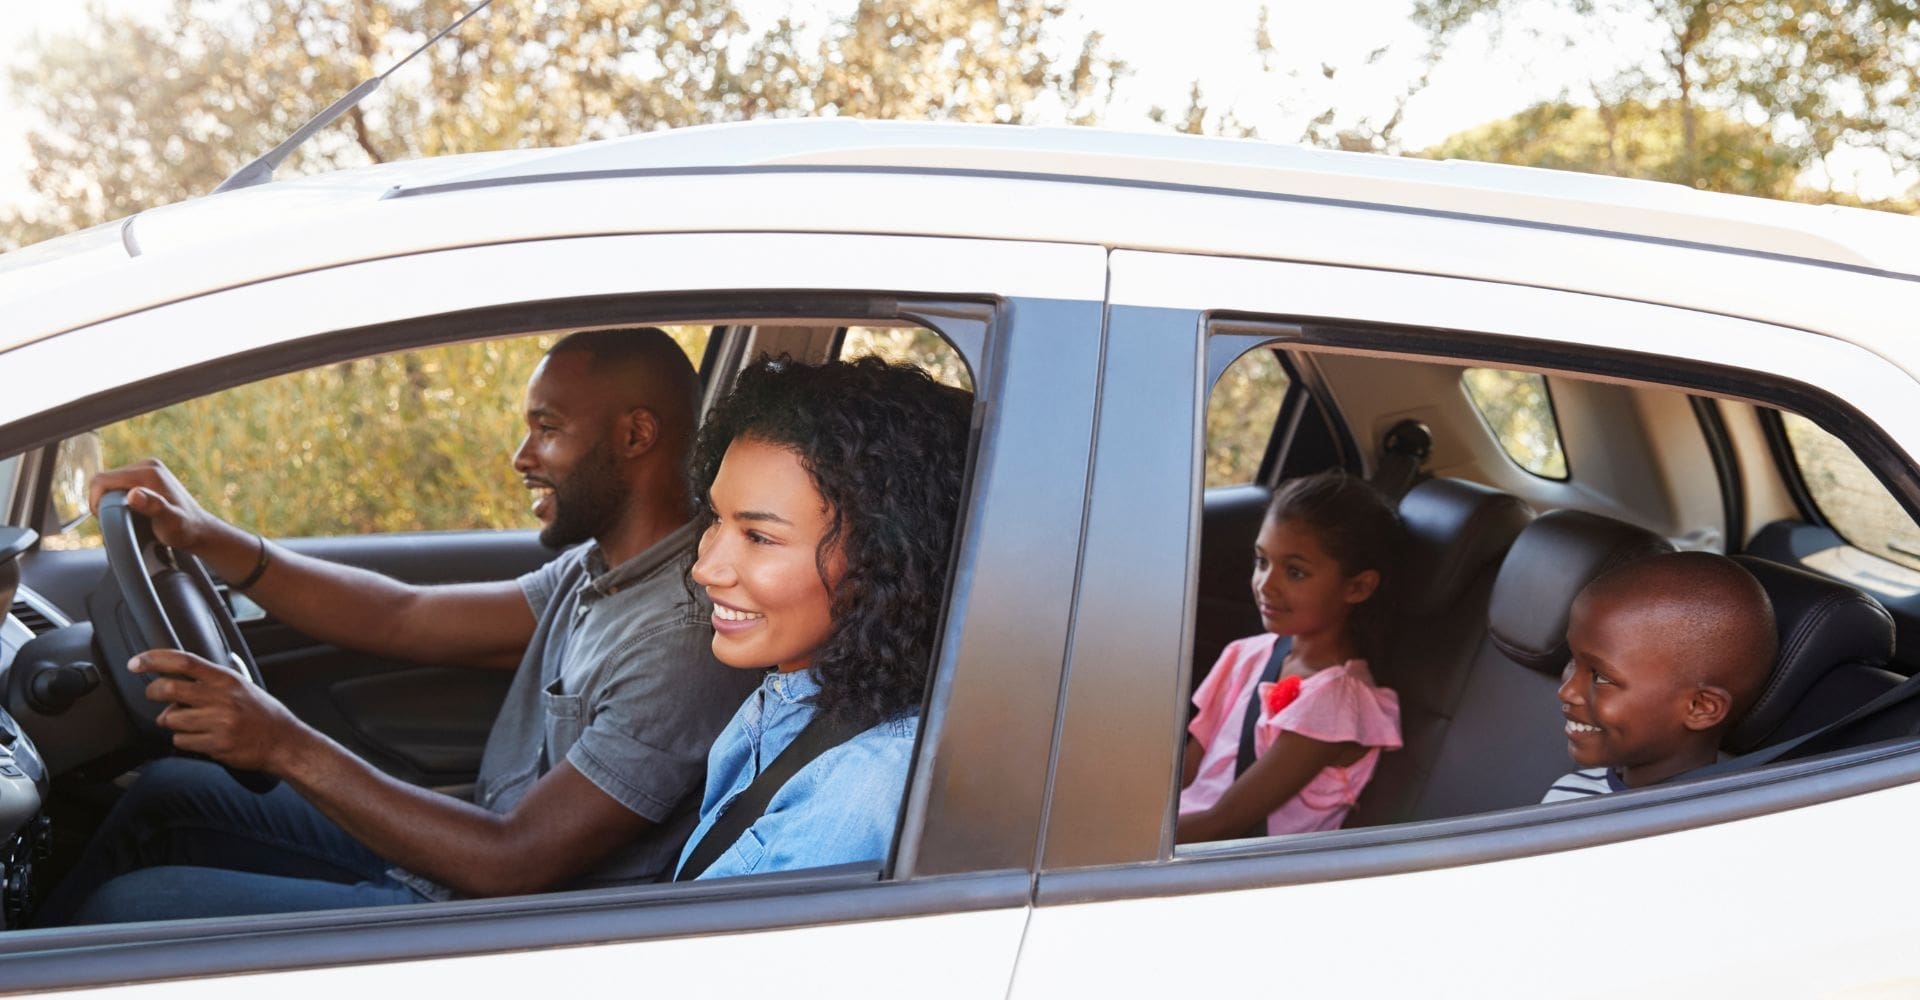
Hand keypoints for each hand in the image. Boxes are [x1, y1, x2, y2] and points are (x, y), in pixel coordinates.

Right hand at [89, 459, 225, 552]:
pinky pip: (120, 484)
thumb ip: (153, 507)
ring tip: (121, 518)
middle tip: (113, 520)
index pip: (102, 479)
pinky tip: (127, 511)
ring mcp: (148, 469)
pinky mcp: (147, 475)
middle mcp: (148, 465)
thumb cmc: (185, 530)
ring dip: (109, 499)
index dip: (95, 500)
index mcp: (148, 472)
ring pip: (111, 482)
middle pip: (105, 479)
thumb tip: (134, 494)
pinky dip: (117, 497)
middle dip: (102, 500)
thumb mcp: (169, 522)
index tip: (104, 518)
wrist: (199, 529)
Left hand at [132, 649, 306, 773]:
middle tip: (154, 694)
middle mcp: (222, 698)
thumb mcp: (241, 687)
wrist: (283, 742)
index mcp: (226, 680)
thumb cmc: (262, 714)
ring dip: (172, 722)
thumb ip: (211, 680)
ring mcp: (219, 722)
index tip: (136, 662)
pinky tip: (201, 738)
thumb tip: (176, 674)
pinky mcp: (216, 744)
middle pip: (169, 689)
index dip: (155, 659)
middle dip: (153, 692)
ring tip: (190, 723)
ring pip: (171, 719)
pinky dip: (184, 740)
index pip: (184, 662)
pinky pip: (181, 741)